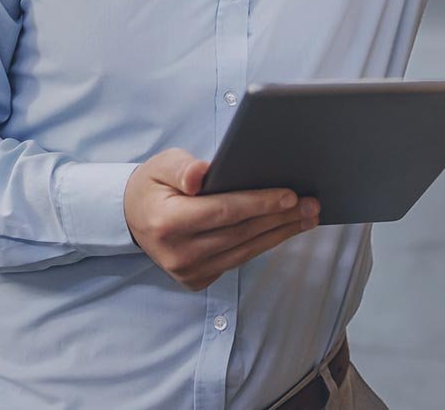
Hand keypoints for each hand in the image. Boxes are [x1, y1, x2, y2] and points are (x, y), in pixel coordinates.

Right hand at [124, 148, 319, 290]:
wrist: (133, 218)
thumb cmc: (154, 185)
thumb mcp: (161, 165)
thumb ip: (182, 168)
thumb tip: (201, 174)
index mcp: (168, 222)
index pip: (223, 211)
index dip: (258, 203)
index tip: (290, 194)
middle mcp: (178, 253)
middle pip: (240, 233)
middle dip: (280, 217)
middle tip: (312, 204)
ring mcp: (188, 272)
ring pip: (245, 250)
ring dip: (280, 233)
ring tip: (307, 217)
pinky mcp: (197, 280)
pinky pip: (238, 259)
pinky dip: (263, 243)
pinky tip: (283, 229)